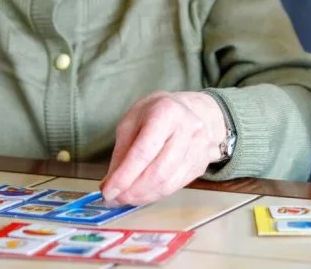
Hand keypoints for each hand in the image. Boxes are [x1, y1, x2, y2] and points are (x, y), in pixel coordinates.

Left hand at [100, 91, 223, 205]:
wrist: (188, 110)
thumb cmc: (155, 113)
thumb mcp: (131, 122)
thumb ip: (121, 152)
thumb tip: (110, 185)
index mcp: (166, 112)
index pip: (144, 151)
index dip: (125, 176)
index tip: (108, 192)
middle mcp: (188, 129)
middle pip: (159, 171)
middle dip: (134, 191)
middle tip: (116, 199)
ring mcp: (199, 147)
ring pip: (169, 183)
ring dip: (144, 196)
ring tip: (127, 198)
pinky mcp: (202, 163)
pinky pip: (177, 186)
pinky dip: (156, 194)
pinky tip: (143, 194)